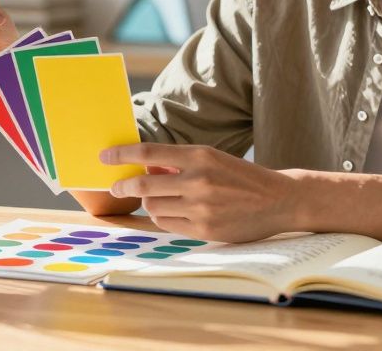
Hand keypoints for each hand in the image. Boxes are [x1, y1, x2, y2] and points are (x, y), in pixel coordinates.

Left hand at [102, 143, 304, 242]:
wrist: (278, 199)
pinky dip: (164, 217)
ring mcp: (201, 207)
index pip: (149, 152)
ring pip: (154, 206)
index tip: (103, 156)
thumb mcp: (212, 159)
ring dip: (151, 202)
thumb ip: (179, 162)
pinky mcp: (204, 229)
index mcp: (200, 156)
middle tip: (116, 187)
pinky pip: (168, 224)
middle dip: (124, 186)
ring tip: (163, 198)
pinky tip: (174, 212)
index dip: (121, 154)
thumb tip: (144, 166)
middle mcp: (198, 180)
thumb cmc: (240, 176)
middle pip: (144, 184)